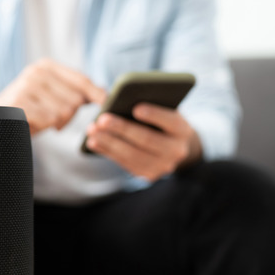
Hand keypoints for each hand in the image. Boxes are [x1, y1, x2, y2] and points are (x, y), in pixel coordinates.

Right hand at [0, 59, 105, 134]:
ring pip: (64, 112)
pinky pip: (49, 120)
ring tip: (42, 120)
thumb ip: (73, 91)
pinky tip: (34, 123)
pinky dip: (45, 126)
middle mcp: (36, 72)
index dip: (96, 94)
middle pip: (75, 99)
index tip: (107, 103)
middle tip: (55, 120)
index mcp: (46, 66)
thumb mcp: (50, 96)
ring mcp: (27, 86)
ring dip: (57, 123)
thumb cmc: (28, 110)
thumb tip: (103, 93)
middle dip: (70, 115)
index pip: (81, 80)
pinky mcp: (20, 103)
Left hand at [85, 103, 202, 181]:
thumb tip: (122, 99)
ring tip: (92, 130)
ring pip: (133, 154)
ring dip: (109, 142)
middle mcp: (176, 151)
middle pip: (147, 139)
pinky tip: (93, 142)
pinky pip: (125, 163)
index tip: (136, 108)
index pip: (170, 121)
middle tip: (102, 119)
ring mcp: (163, 166)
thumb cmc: (162, 120)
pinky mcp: (148, 175)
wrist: (173, 146)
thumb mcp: (163, 109)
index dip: (154, 115)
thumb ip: (151, 103)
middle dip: (122, 129)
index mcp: (183, 130)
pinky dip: (107, 151)